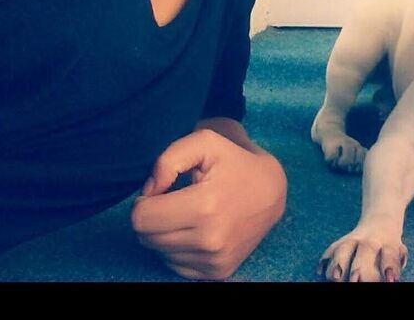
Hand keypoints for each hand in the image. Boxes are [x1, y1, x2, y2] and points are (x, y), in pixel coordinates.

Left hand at [131, 128, 286, 280]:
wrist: (272, 191)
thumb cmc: (235, 162)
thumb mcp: (205, 142)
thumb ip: (168, 159)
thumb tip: (149, 191)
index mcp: (205, 206)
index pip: (141, 218)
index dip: (144, 201)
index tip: (162, 190)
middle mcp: (210, 240)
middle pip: (146, 237)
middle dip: (153, 216)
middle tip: (174, 199)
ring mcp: (215, 260)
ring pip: (159, 252)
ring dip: (166, 232)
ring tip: (190, 212)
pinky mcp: (218, 272)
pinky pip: (175, 265)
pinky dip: (179, 247)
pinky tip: (197, 228)